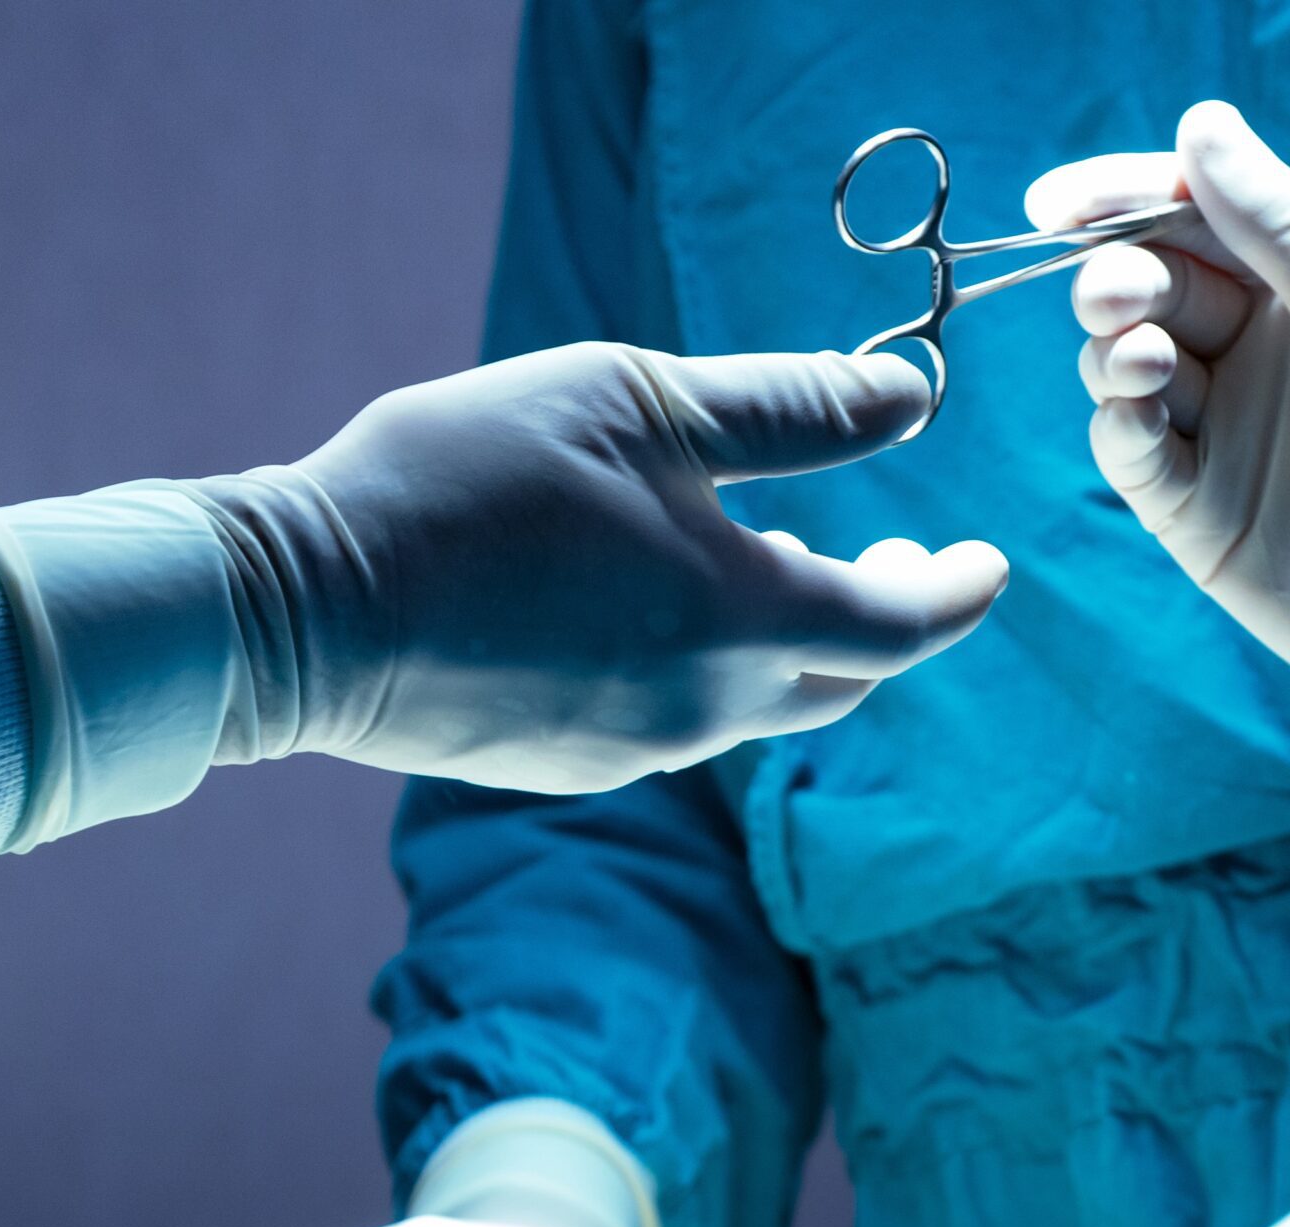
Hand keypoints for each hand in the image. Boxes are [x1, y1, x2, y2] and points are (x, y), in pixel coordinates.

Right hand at [207, 344, 1011, 791]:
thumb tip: (916, 399)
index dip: (956, 591)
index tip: (986, 560)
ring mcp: (633, 751)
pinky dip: (698, 663)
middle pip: (841, 680)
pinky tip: (645, 602)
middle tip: (888, 548)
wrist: (303, 611)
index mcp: (743, 620)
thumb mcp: (639, 402)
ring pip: (753, 702)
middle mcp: (705, 709)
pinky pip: (672, 719)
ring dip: (780, 635)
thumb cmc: (468, 481)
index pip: (905, 627)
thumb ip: (790, 410)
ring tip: (757, 553)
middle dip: (883, 615)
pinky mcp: (567, 764)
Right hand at [1038, 102, 1289, 888]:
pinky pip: (1126, 447)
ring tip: (1145, 361)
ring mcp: (1220, 432)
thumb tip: (1201, 123)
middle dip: (1114, 276)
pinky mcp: (1193, 511)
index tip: (1059, 203)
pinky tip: (1142, 409)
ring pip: (1120, 362)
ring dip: (1113, 346)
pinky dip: (1116, 420)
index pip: (1193, 216)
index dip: (1121, 199)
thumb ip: (1272, 223)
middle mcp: (1255, 351)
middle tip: (1121, 295)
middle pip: (1146, 284)